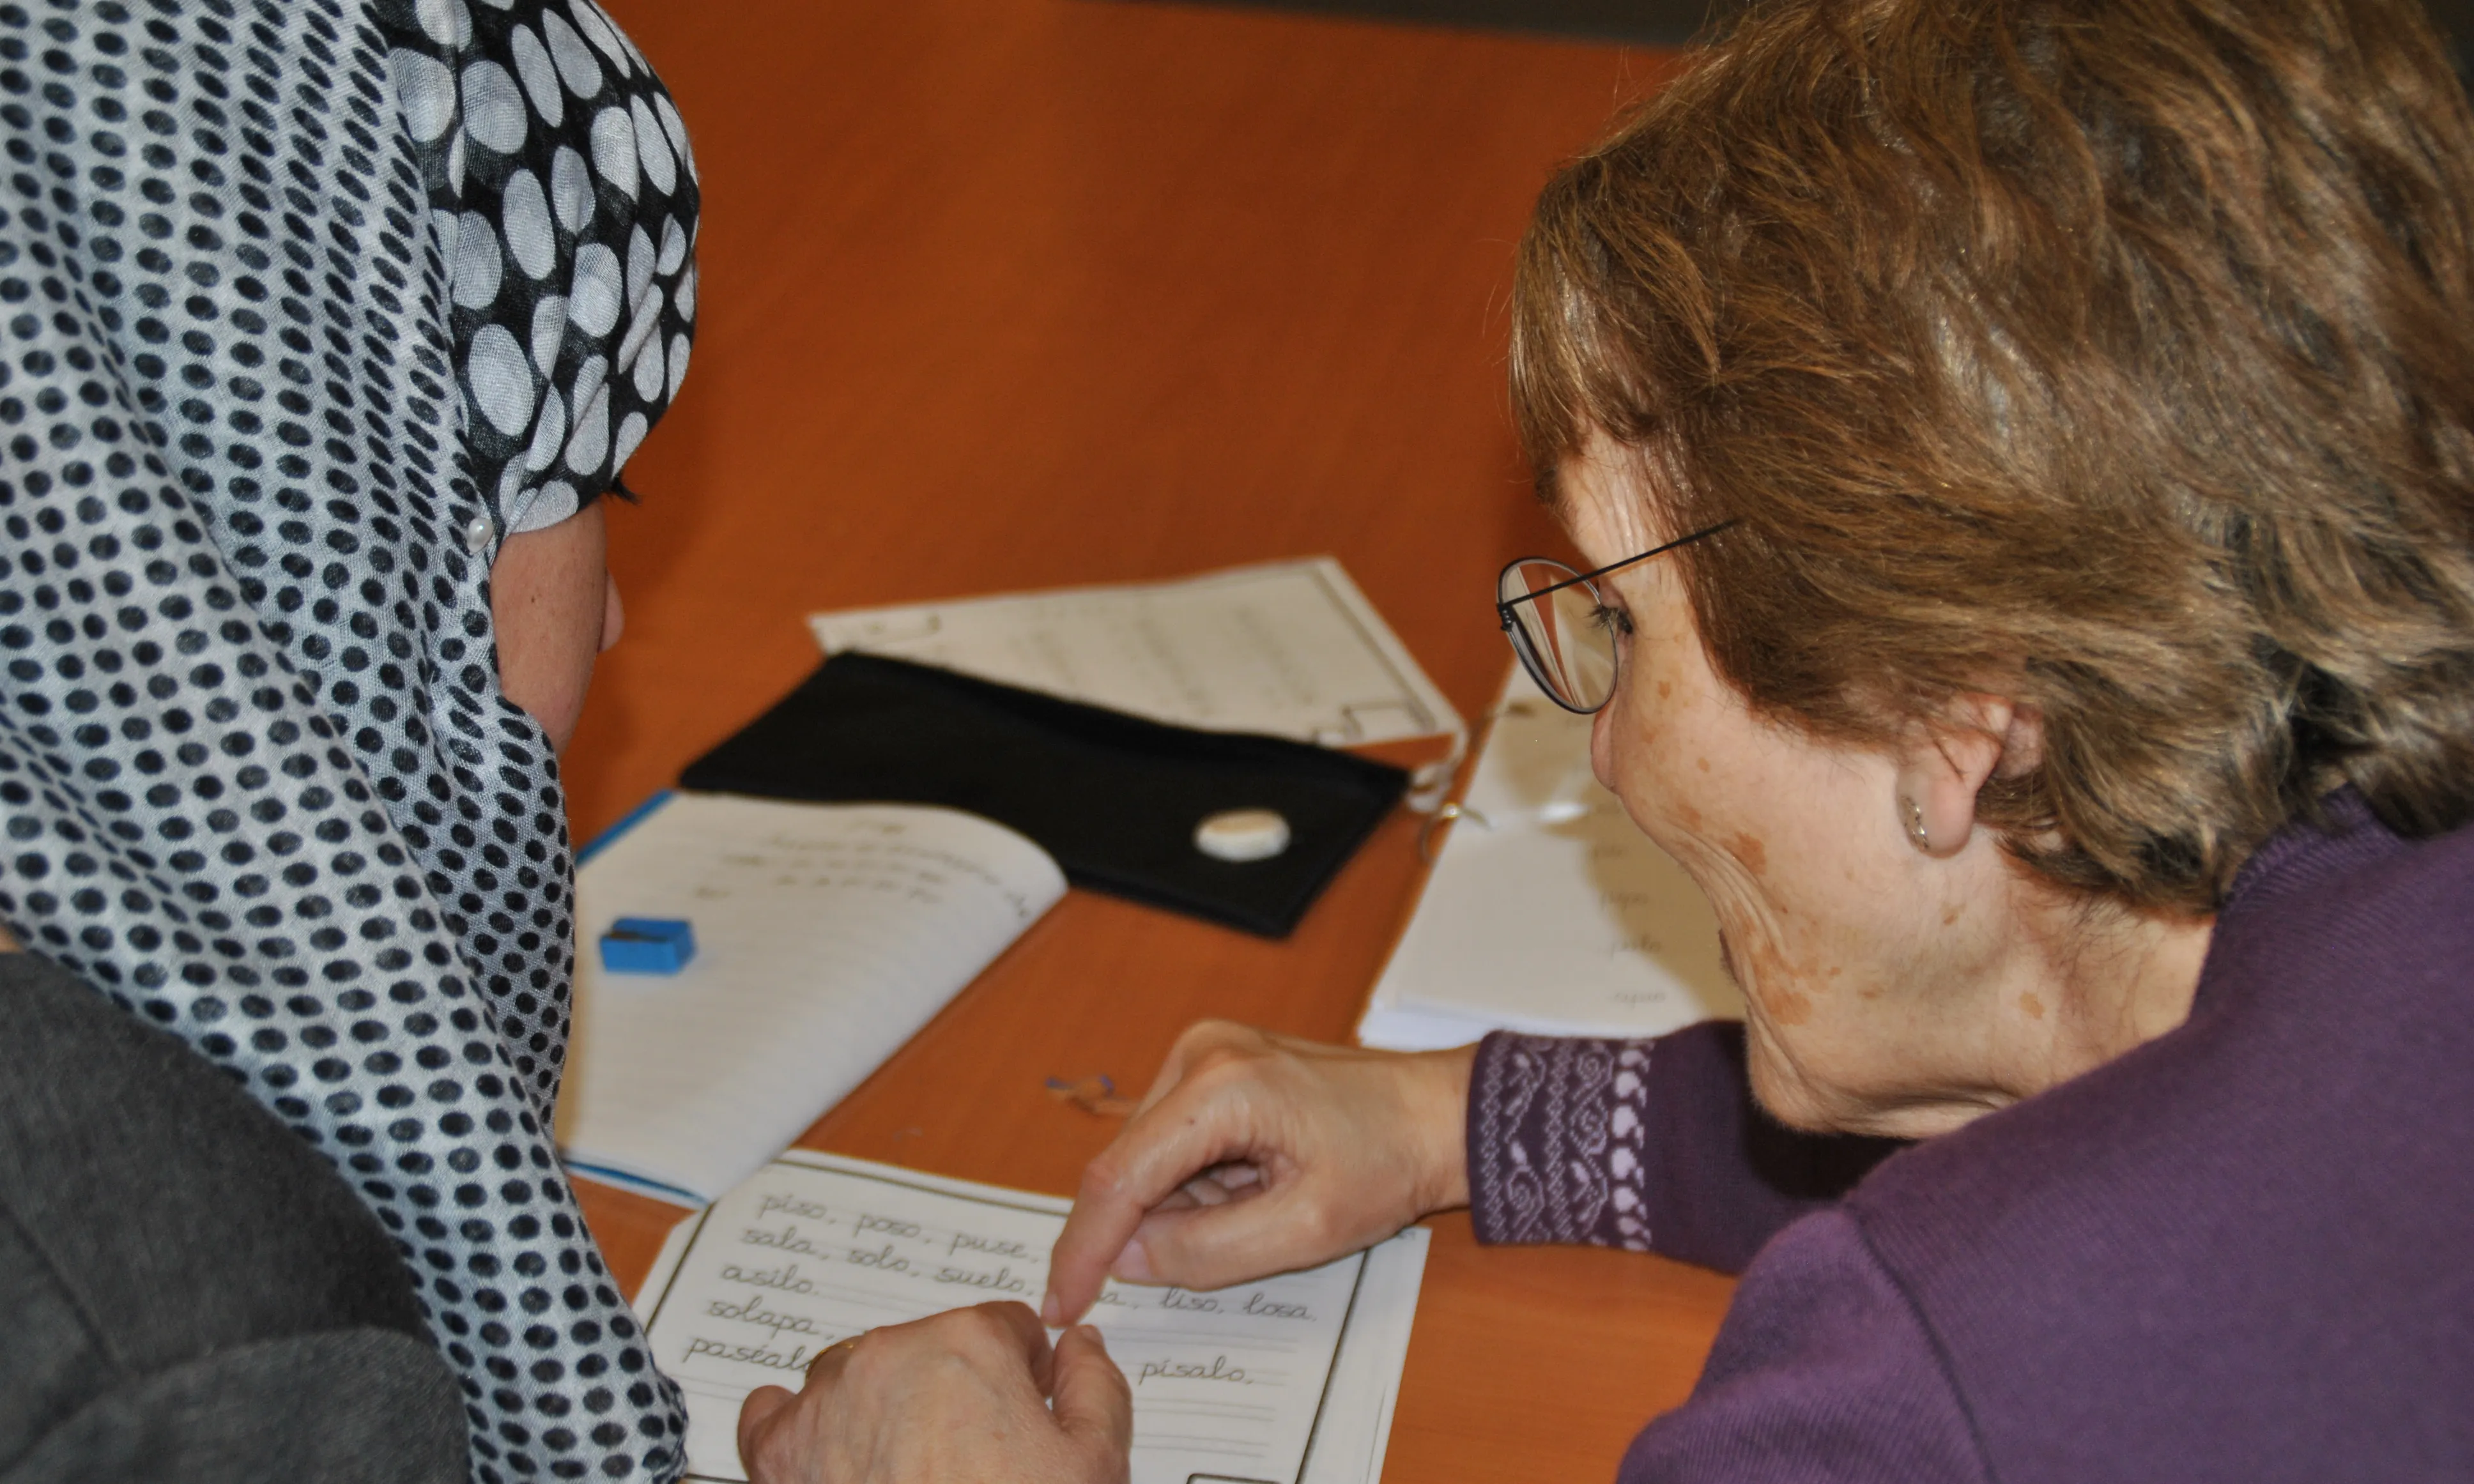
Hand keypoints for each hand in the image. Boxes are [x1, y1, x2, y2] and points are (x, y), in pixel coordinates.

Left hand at [737, 1302, 1130, 1483]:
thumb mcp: (1094, 1461)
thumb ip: (1095, 1386)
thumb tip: (1082, 1347)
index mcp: (969, 1344)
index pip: (1004, 1326)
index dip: (1024, 1373)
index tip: (1025, 1412)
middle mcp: (891, 1357)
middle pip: (930, 1348)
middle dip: (954, 1390)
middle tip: (976, 1455)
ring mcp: (829, 1403)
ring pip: (856, 1374)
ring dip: (881, 1404)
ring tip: (910, 1465)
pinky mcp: (782, 1453)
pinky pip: (772, 1414)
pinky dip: (797, 1427)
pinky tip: (824, 1449)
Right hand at [1043, 1020, 1474, 1325]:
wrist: (1439, 1113)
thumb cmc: (1389, 1161)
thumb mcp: (1303, 1231)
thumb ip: (1205, 1252)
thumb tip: (1127, 1258)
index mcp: (1220, 1086)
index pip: (1118, 1178)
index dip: (1082, 1248)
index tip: (1061, 1304)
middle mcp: (1199, 1053)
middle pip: (1130, 1167)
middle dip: (1157, 1225)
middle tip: (1242, 1238)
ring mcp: (1205, 1052)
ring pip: (1150, 1159)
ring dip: (1186, 1203)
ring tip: (1268, 1199)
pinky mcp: (1214, 1063)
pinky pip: (1175, 1142)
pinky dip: (1201, 1181)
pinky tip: (1260, 1181)